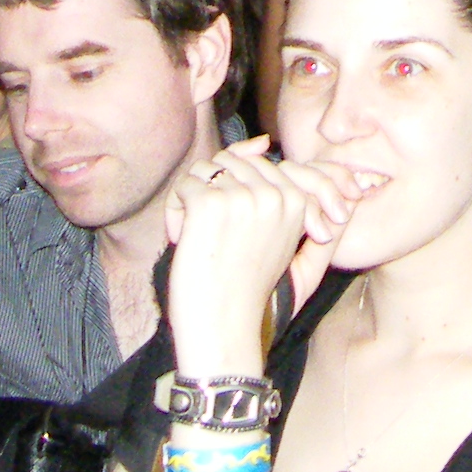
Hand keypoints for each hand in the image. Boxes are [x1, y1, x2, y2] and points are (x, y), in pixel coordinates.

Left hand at [162, 138, 375, 374]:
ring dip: (192, 204)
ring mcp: (243, 197)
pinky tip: (185, 243)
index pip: (253, 163)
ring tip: (201, 241)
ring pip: (202, 173)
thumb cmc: (247, 290)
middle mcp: (275, 194)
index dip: (231, 194)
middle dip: (211, 194)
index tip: (232, 234)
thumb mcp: (277, 237)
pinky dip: (175, 215)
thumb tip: (265, 142)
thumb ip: (276, 187)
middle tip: (214, 238)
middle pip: (227, 163)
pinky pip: (184, 188)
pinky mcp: (211, 204)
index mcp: (296, 200)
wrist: (224, 329)